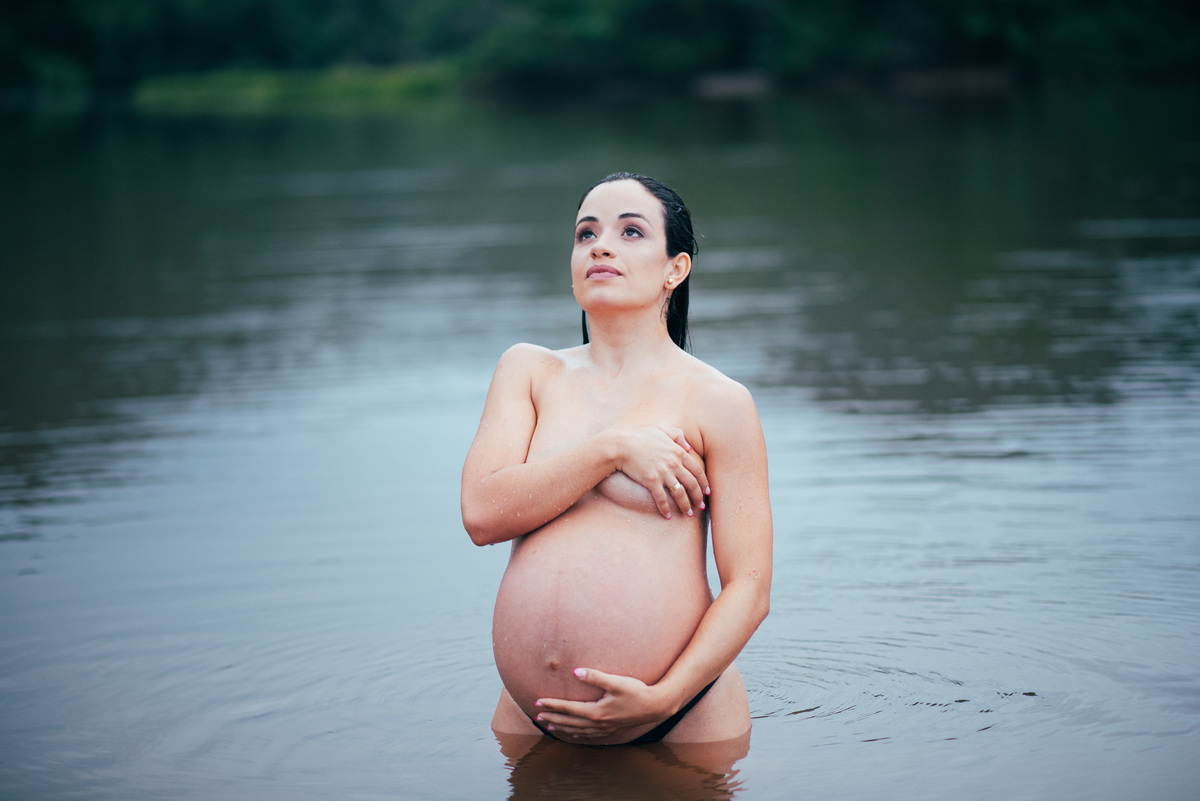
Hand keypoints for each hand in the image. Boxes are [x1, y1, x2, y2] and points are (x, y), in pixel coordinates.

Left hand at [532, 668, 667, 739]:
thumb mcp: (616, 682)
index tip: (538, 702)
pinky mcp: (611, 730)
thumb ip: (595, 676)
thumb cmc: (636, 692)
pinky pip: (589, 735)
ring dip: (562, 727)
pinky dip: (578, 734)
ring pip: (577, 730)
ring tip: (549, 726)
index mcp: (596, 712)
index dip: (552, 705)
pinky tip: (573, 735)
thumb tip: (575, 672)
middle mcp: (598, 723)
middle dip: (552, 718)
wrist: (655, 706)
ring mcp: (604, 728)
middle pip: (569, 721)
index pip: (568, 708)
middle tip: (536, 716)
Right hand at [615, 425, 709, 518]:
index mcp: (678, 451)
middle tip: (701, 507)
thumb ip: (677, 435)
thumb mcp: (661, 429)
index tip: (707, 492)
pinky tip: (667, 516)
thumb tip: (689, 447)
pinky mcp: (651, 481)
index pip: (697, 470)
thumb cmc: (639, 436)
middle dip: (698, 497)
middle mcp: (674, 463)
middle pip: (692, 483)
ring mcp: (663, 472)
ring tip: (688, 514)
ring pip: (680, 493)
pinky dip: (665, 508)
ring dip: (685, 505)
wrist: (621, 445)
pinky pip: (661, 498)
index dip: (704, 483)